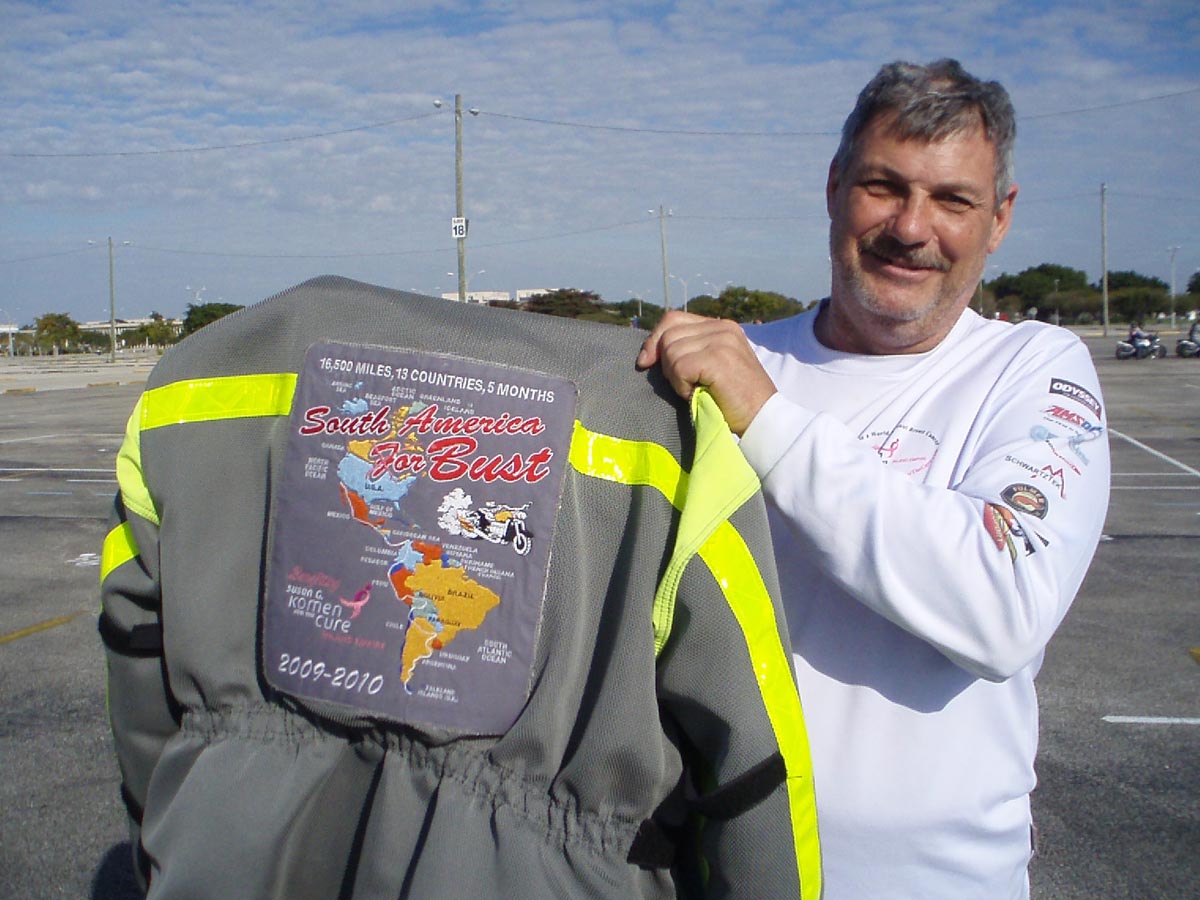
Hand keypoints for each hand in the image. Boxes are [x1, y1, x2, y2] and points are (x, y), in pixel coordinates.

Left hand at [636, 311, 776, 435]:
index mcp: (722, 326)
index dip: (655, 339)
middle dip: (666, 363)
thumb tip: (649, 351)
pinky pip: (679, 366)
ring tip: (697, 389)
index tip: (646, 361)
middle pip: (668, 335)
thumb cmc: (735, 399)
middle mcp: (722, 328)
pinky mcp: (717, 357)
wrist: (762, 418)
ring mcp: (721, 341)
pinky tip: (698, 393)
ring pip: (671, 351)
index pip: (674, 319)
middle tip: (685, 384)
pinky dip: (682, 386)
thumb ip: (691, 350)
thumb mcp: (712, 366)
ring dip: (676, 377)